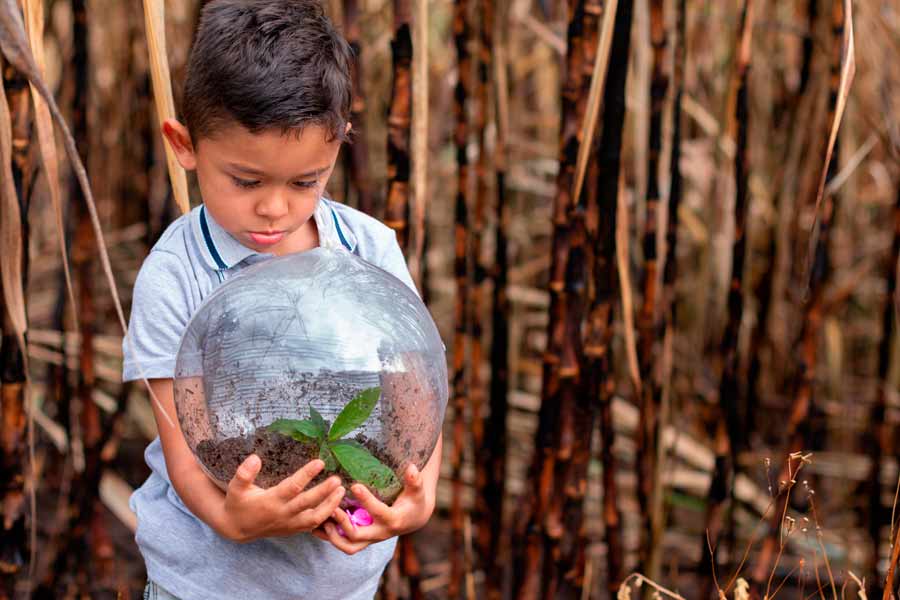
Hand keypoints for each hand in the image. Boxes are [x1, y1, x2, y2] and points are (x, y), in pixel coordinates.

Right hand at [221, 454, 345, 542]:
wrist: (238, 528)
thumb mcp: (235, 489)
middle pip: (307, 503)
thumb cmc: (238, 504)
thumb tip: (255, 457)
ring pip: (314, 518)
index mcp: (270, 501)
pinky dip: (326, 517)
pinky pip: (313, 526)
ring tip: (341, 492)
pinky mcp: (294, 529)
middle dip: (324, 492)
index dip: (306, 475)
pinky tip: (337, 505)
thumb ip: (244, 474)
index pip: (292, 487)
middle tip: (337, 479)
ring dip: (330, 506)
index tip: (320, 462)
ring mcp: (290, 524)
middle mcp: (282, 514)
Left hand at [312, 464, 433, 554]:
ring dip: (332, 536)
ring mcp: (370, 538)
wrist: (413, 518)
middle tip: (331, 508)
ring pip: (348, 546)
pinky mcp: (363, 539)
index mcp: (393, 520)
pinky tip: (316, 525)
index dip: (366, 500)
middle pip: (357, 536)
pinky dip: (330, 537)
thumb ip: (414, 481)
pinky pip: (344, 543)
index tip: (354, 485)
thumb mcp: (417, 490)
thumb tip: (412, 468)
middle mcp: (380, 533)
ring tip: (320, 520)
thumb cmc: (415, 501)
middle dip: (342, 523)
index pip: (378, 512)